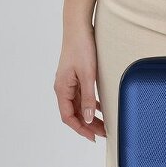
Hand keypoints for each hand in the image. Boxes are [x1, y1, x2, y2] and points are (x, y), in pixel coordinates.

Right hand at [55, 27, 106, 141]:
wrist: (78, 28)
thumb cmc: (81, 48)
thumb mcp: (87, 75)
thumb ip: (88, 98)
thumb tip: (88, 118)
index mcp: (62, 89)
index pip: (68, 117)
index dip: (80, 129)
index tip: (93, 137)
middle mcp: (63, 88)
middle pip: (74, 113)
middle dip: (88, 125)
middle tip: (103, 133)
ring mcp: (68, 83)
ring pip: (78, 106)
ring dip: (89, 116)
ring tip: (103, 125)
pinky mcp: (75, 77)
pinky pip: (81, 97)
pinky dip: (90, 105)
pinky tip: (100, 109)